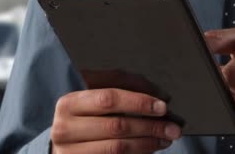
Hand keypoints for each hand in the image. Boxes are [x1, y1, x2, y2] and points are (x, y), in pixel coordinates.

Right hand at [51, 88, 181, 153]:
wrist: (61, 144)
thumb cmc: (81, 116)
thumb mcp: (94, 96)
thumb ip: (122, 87)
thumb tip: (159, 94)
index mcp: (69, 102)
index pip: (108, 98)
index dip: (138, 101)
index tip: (162, 105)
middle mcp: (65, 127)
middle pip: (116, 124)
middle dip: (150, 125)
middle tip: (174, 125)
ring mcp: (70, 151)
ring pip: (118, 147)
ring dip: (148, 142)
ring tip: (167, 137)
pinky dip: (139, 153)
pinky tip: (152, 148)